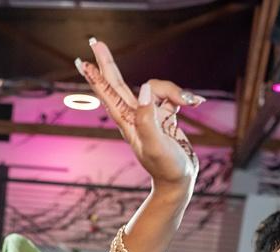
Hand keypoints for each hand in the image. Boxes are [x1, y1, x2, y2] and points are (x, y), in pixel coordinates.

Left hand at [76, 39, 199, 190]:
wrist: (179, 181)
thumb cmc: (167, 167)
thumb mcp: (156, 145)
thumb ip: (148, 117)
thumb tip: (144, 89)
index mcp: (128, 121)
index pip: (108, 93)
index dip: (97, 76)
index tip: (83, 60)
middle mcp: (135, 115)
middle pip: (118, 82)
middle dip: (108, 62)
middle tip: (96, 42)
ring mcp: (149, 114)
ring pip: (156, 87)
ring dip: (176, 90)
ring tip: (192, 104)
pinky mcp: (164, 115)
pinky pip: (172, 95)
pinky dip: (185, 96)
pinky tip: (197, 104)